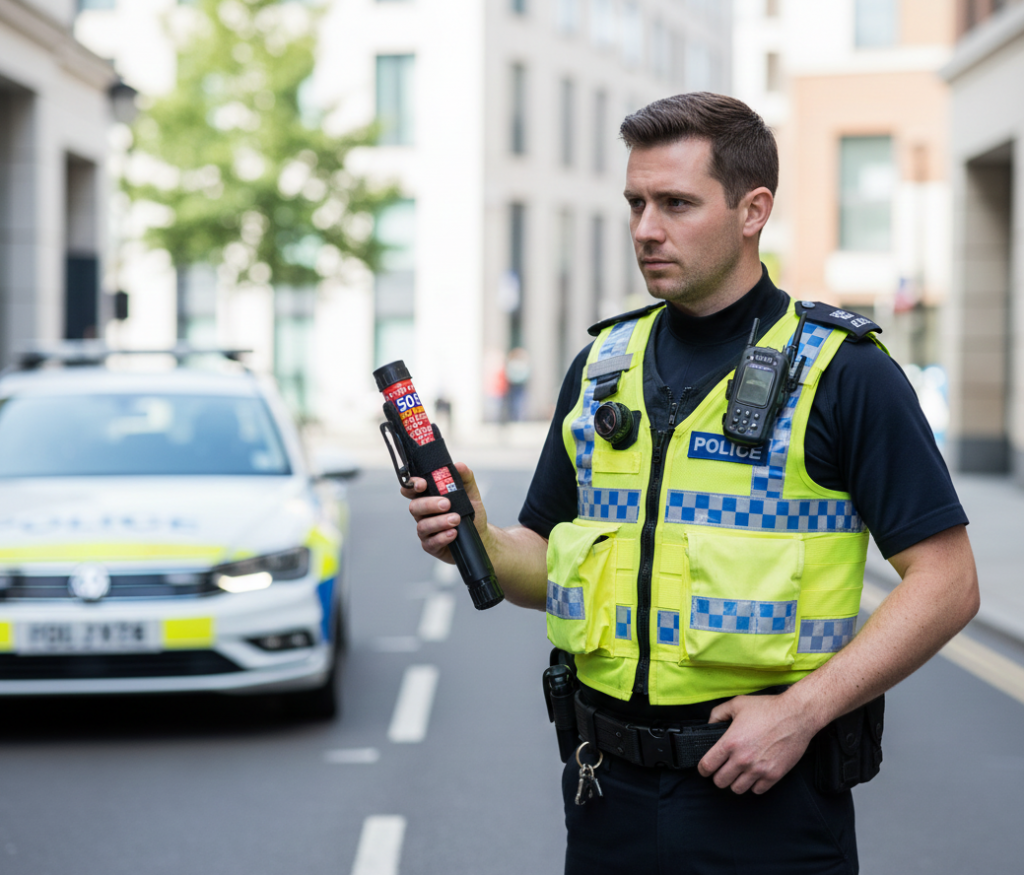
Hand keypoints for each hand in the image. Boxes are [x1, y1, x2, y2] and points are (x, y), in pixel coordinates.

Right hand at [401, 463, 488, 564]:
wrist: (481, 535)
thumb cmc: (471, 513)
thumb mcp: (471, 493)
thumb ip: (465, 478)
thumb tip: (459, 465)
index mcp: (428, 497)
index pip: (412, 489)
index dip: (412, 485)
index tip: (422, 484)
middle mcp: (423, 514)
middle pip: (414, 507)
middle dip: (429, 504)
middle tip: (447, 504)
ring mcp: (426, 530)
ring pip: (422, 526)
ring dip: (439, 522)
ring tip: (456, 519)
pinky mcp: (431, 546)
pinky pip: (430, 542)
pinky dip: (442, 537)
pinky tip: (453, 533)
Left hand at [697, 693, 817, 794]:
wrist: (796, 715)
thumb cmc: (767, 708)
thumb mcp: (737, 703)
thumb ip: (718, 714)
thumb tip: (709, 725)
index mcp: (730, 742)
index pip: (707, 766)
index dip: (703, 769)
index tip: (705, 768)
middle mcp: (742, 759)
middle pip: (720, 782)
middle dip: (718, 776)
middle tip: (723, 770)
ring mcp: (758, 769)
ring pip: (737, 789)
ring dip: (735, 782)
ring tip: (738, 773)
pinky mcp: (774, 775)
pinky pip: (757, 791)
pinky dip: (754, 785)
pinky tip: (754, 775)